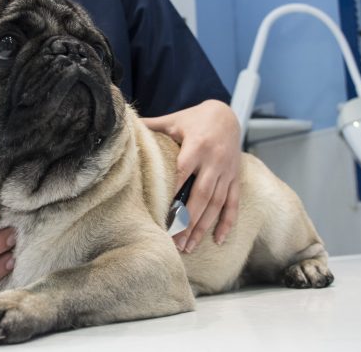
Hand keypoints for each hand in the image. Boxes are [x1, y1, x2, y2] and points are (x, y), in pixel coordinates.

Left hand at [142, 99, 240, 252]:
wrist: (227, 114)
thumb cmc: (195, 118)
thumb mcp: (174, 120)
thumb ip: (152, 126)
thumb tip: (125, 128)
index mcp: (197, 146)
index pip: (183, 173)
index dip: (173, 194)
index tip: (161, 215)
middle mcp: (214, 161)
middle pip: (201, 196)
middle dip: (188, 221)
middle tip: (175, 243)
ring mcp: (227, 171)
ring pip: (216, 204)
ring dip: (203, 227)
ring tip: (189, 246)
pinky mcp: (235, 178)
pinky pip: (233, 203)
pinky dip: (227, 223)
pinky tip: (218, 240)